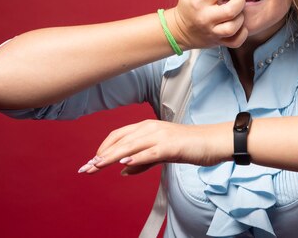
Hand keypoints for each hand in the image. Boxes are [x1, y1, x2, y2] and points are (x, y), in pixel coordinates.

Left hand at [77, 119, 231, 175]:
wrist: (213, 141)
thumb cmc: (189, 146)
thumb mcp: (161, 154)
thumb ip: (142, 161)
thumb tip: (122, 170)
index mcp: (147, 127)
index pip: (118, 135)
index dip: (102, 147)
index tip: (91, 162)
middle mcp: (151, 128)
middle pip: (120, 141)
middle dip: (100, 156)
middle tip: (85, 168)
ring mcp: (160, 136)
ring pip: (130, 146)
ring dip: (111, 157)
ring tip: (96, 166)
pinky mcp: (170, 146)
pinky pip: (149, 152)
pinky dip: (135, 157)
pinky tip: (124, 163)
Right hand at [168, 0, 247, 48]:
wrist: (180, 30)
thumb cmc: (188, 4)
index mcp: (198, 2)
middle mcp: (205, 18)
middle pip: (231, 10)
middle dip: (239, 0)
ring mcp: (212, 32)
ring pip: (234, 27)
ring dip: (240, 17)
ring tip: (236, 12)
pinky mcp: (218, 42)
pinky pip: (236, 41)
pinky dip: (242, 33)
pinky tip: (237, 24)